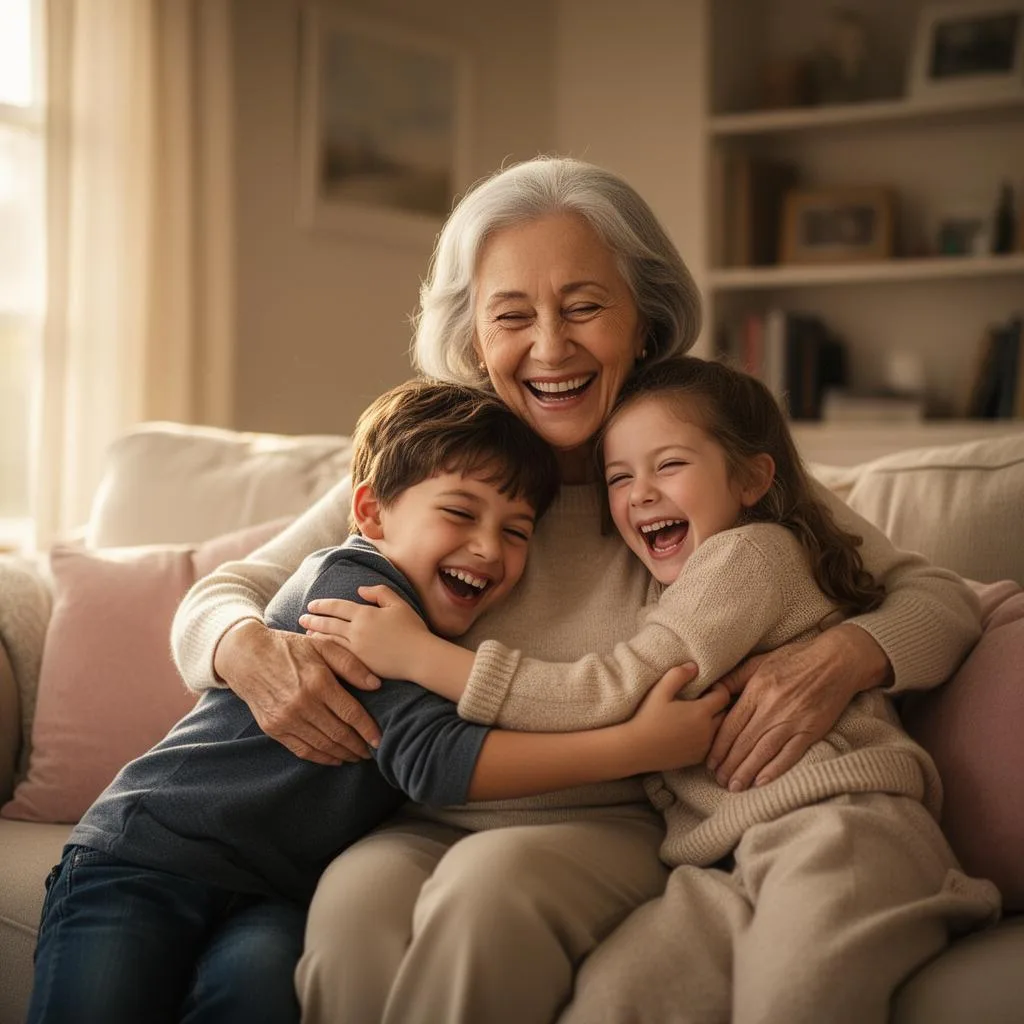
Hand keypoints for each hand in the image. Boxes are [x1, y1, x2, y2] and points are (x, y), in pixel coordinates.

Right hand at [214, 619, 381, 764]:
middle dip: (358, 746)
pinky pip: (302, 750)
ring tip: (357, 756)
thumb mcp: (322, 646)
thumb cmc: (290, 648)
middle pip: (338, 734)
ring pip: (322, 745)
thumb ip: (351, 664)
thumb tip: (376, 685)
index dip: (368, 730)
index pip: (351, 714)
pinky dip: (321, 758)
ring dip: (343, 754)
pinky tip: (335, 759)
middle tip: (371, 752)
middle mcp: (302, 704)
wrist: (247, 657)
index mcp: (318, 682)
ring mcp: (286, 719)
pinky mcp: (274, 729)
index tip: (379, 740)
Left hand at [300, 585, 430, 679]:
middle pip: (328, 623)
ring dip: (316, 634)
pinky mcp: (359, 664)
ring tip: (307, 632)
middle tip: (301, 617)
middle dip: (313, 619)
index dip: (323, 605)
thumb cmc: (412, 629)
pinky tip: (321, 649)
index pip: (337, 607)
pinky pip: (337, 655)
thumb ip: (378, 592)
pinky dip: (326, 650)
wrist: (420, 656)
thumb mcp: (398, 603)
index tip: (311, 605)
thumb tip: (360, 589)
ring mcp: (356, 649)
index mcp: (365, 614)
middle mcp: (357, 631)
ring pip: (329, 639)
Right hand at [623, 667, 730, 773]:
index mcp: (701, 712)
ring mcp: (704, 747)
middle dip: (718, 706)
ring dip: (714, 722)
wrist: (636, 749)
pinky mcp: (698, 759)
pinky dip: (707, 738)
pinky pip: (711, 745)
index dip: (718, 689)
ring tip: (698, 716)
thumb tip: (695, 666)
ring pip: (720, 731)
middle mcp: (708, 731)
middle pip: (725, 714)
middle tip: (703, 700)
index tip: (707, 688)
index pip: (724, 696)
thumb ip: (678, 675)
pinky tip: (692, 732)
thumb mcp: (659, 691)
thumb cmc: (646, 718)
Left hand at [706, 625, 890, 790]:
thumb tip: (712, 692)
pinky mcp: (811, 729)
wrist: (837, 660)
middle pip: (744, 742)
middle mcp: (772, 707)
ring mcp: (793, 720)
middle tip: (718, 780)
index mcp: (757, 690)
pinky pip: (790, 754)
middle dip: (729, 764)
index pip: (731, 725)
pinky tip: (761, 781)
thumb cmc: (796, 658)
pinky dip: (775, 769)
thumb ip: (735, 678)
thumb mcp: (760, 661)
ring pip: (763, 751)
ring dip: (746, 771)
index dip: (718, 747)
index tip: (710, 762)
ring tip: (734, 786)